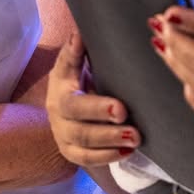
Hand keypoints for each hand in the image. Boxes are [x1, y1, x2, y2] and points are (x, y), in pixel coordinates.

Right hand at [46, 31, 139, 166]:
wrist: (63, 104)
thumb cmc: (77, 77)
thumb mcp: (75, 62)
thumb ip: (76, 51)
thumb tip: (79, 34)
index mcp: (59, 86)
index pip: (72, 94)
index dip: (94, 103)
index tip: (120, 107)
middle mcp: (57, 112)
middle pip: (77, 122)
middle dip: (103, 123)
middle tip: (127, 118)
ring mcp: (62, 134)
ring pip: (83, 143)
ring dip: (109, 142)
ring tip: (135, 137)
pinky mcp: (70, 151)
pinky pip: (86, 159)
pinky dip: (107, 157)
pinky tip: (127, 151)